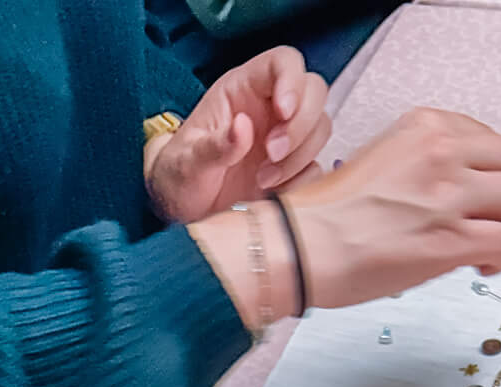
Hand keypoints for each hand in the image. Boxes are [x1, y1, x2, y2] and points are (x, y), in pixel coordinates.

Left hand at [148, 47, 329, 223]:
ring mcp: (284, 137)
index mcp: (242, 89)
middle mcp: (269, 108)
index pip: (283, 62)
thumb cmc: (180, 175)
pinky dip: (302, 181)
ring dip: (300, 156)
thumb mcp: (188, 161)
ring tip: (264, 180)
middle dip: (301, 125)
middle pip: (314, 92)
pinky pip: (316, 167)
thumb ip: (215, 145)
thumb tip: (243, 127)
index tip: (284, 113)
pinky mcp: (292, 169)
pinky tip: (272, 192)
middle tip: (272, 154)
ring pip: (320, 129)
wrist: (184, 210)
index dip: (292, 81)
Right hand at [282, 107, 500, 306]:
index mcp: (426, 127)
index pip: (490, 138)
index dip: (496, 172)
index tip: (486, 193)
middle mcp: (442, 151)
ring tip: (491, 245)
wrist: (306, 245)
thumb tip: (460, 188)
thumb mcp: (383, 158)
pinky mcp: (449, 239)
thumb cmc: (333, 214)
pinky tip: (481, 267)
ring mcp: (449, 195)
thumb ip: (426, 162)